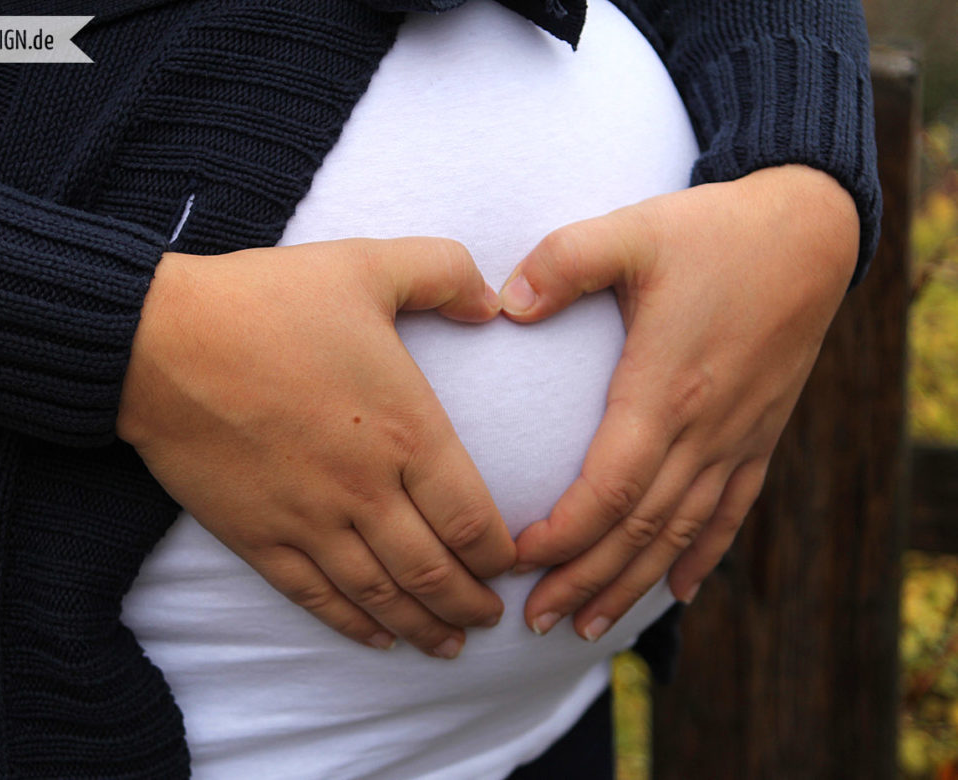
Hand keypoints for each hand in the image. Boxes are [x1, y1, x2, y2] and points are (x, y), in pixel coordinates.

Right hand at [117, 238, 514, 657]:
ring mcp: (310, 520)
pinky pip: (317, 598)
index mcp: (405, 431)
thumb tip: (492, 301)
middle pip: (435, 571)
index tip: (512, 565)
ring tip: (449, 646)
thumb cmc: (267, 301)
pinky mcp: (259, 538)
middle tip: (491, 619)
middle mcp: (366, 490)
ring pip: (382, 596)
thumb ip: (444, 273)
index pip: (472, 518)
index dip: (499, 554)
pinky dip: (355, 626)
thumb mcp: (369, 264)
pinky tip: (379, 639)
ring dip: (424, 628)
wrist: (162, 339)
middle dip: (471, 604)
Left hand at [498, 165, 859, 639]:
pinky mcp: (759, 434)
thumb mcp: (632, 231)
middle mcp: (705, 429)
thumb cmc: (712, 232)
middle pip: (639, 529)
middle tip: (537, 622)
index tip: (515, 558)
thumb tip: (503, 303)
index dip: (563, 534)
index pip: (608, 489)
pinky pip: (732, 512)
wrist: (810, 233)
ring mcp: (737, 438)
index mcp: (665, 389)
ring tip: (588, 626)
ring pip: (680, 533)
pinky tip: (677, 590)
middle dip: (584, 580)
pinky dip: (702, 555)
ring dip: (632, 583)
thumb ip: (564, 262)